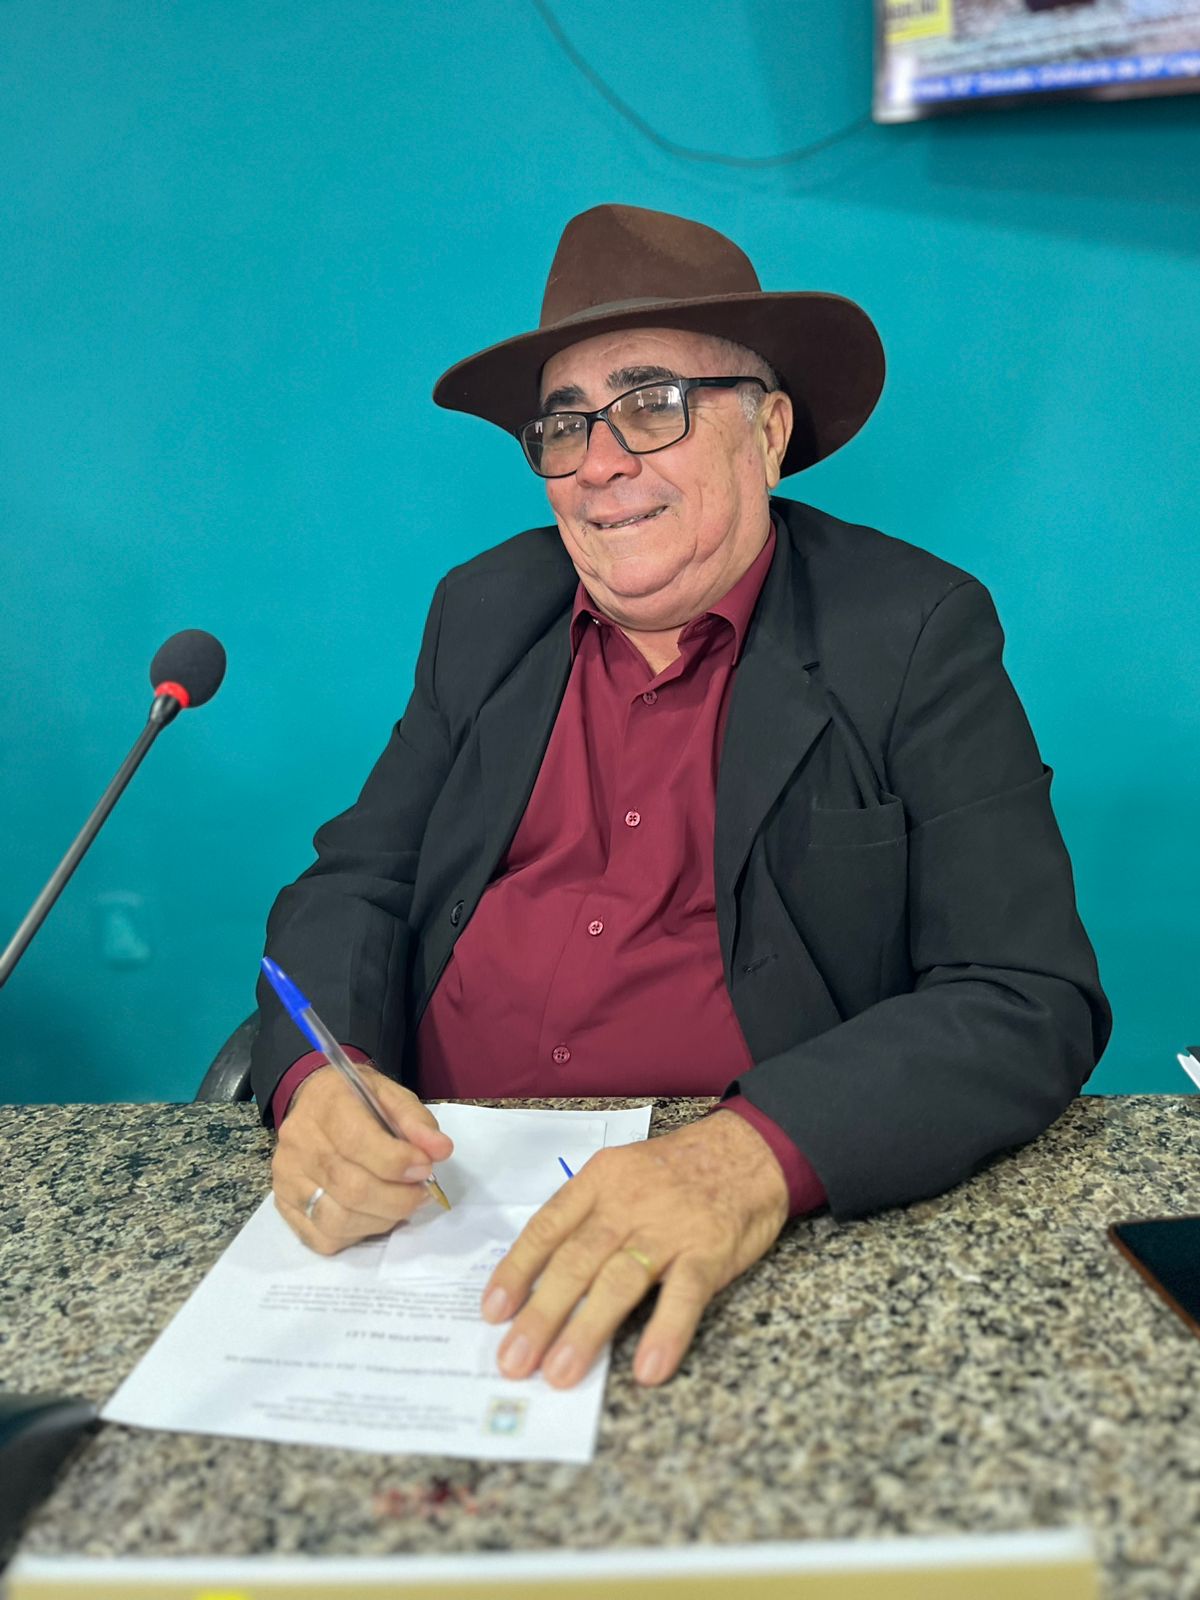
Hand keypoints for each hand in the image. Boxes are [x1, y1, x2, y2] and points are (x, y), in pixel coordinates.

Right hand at [271, 1064, 452, 1253]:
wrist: (315, 1103)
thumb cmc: (358, 1101)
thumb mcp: (390, 1095)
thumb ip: (415, 1121)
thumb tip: (440, 1151)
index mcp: (326, 1104)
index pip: (358, 1142)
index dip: (397, 1163)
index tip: (426, 1168)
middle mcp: (299, 1143)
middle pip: (351, 1188)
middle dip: (398, 1198)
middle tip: (421, 1192)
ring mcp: (287, 1178)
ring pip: (338, 1219)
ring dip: (382, 1219)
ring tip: (401, 1203)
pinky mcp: (284, 1206)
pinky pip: (324, 1237)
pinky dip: (358, 1233)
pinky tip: (373, 1214)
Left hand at [480, 1110, 788, 1388]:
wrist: (749, 1149)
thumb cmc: (678, 1172)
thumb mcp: (623, 1173)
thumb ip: (587, 1217)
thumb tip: (541, 1277)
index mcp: (600, 1180)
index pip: (548, 1227)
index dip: (517, 1270)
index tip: (494, 1311)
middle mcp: (628, 1203)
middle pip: (575, 1261)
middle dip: (541, 1315)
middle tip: (514, 1361)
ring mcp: (669, 1227)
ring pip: (619, 1281)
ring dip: (587, 1330)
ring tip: (561, 1373)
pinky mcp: (710, 1249)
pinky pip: (685, 1294)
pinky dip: (666, 1331)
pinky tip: (648, 1368)